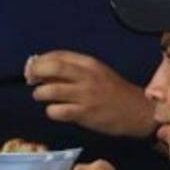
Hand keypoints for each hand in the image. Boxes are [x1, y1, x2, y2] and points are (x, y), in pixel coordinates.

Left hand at [26, 51, 153, 136]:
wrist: (138, 111)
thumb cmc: (113, 92)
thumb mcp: (96, 73)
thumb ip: (72, 70)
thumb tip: (43, 70)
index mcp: (89, 63)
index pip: (58, 55)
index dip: (40, 60)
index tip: (33, 67)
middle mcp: (87, 76)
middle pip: (53, 67)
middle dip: (35, 72)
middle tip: (31, 79)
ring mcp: (86, 95)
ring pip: (51, 91)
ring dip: (40, 93)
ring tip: (42, 96)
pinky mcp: (85, 114)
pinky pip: (58, 111)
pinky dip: (51, 111)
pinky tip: (56, 111)